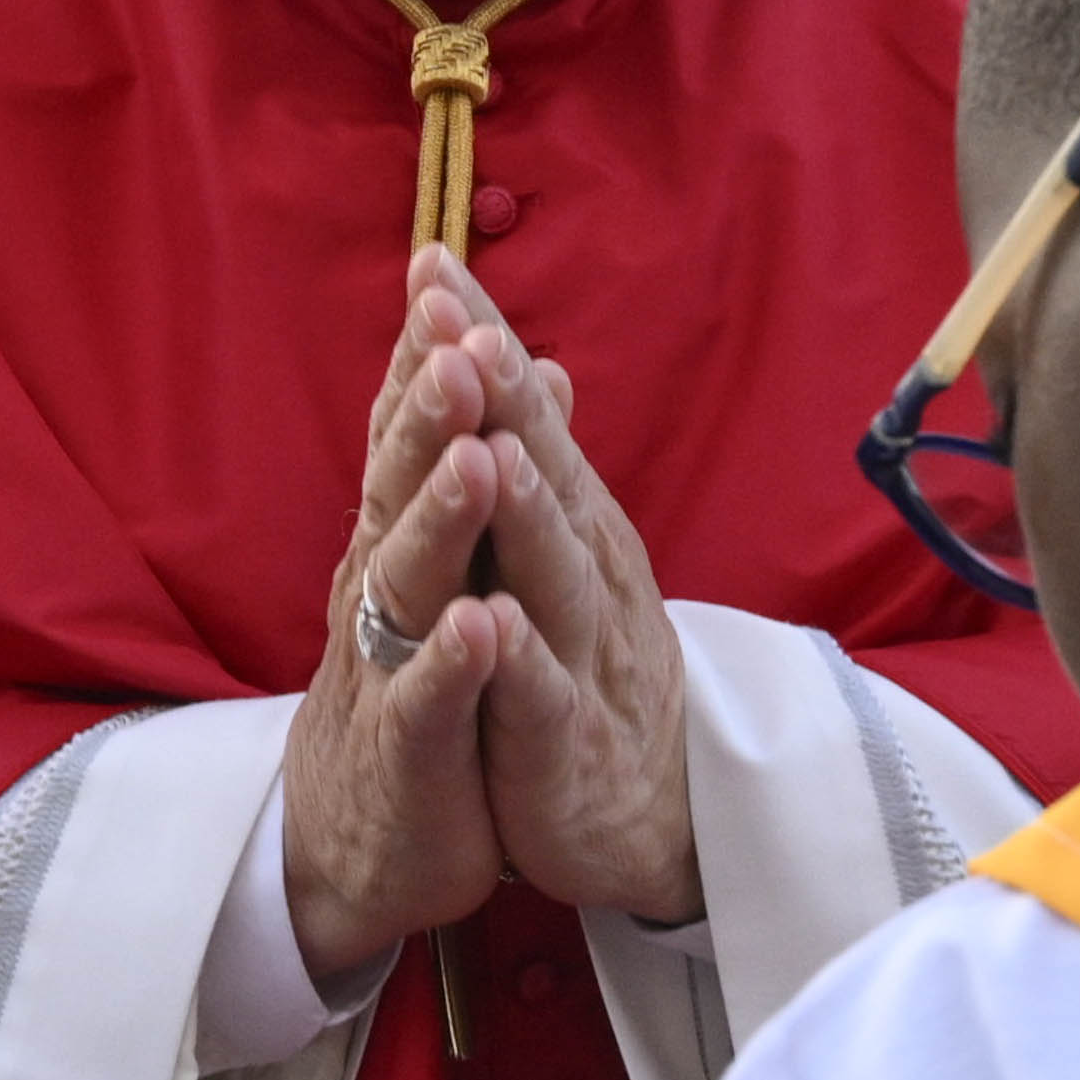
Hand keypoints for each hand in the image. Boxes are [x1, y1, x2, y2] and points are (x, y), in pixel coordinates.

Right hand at [284, 268, 525, 983]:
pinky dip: (453, 665)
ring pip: (410, 582)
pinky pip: (427, 703)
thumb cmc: (414, 686)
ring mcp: (388, 668)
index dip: (425, 355)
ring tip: (474, 458)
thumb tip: (526, 355)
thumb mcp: (450, 568)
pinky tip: (479, 626)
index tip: (444, 269)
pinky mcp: (407, 754)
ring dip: (442, 519)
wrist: (362, 840)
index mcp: (399, 540)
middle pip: (401, 484)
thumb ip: (477, 462)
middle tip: (457, 336)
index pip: (410, 432)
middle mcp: (382, 588)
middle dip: (429, 411)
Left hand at [430, 259, 699, 931]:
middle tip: (461, 320)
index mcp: (569, 525)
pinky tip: (490, 623)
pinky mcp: (564, 745)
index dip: (479, 342)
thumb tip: (533, 363)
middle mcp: (582, 573)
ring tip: (488, 450)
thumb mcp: (563, 559)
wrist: (649, 818)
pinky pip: (537, 699)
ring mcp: (577, 657)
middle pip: (540, 472)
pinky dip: (514, 662)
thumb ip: (542, 463)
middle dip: (500, 398)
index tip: (430, 261)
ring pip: (547, 575)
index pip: (521, 416)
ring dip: (519, 512)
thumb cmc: (591, 675)